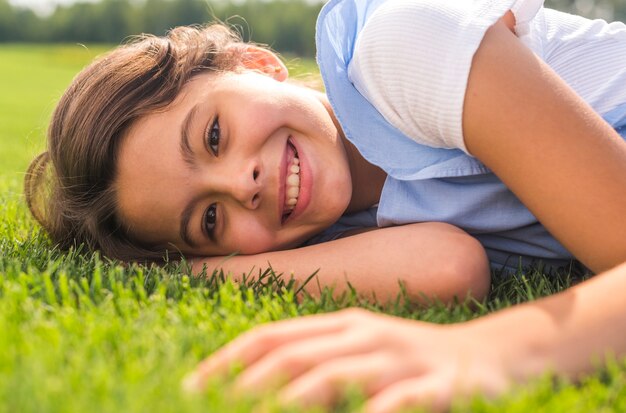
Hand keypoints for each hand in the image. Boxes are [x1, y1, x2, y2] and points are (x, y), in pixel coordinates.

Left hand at [183, 308, 514, 411]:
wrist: (494, 355)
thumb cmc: (415, 358)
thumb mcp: (365, 349)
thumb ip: (322, 360)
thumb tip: (264, 387)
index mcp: (344, 324)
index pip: (273, 336)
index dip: (227, 360)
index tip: (189, 386)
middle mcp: (365, 335)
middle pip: (292, 356)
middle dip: (242, 386)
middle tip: (202, 409)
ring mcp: (399, 359)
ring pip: (331, 377)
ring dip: (286, 402)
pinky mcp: (435, 387)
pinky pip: (394, 403)